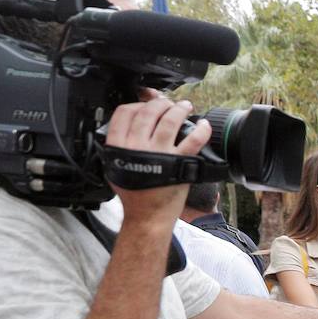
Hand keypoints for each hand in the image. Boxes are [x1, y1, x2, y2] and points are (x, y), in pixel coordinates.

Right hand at [105, 89, 210, 228]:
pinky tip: (203, 125)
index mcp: (118, 146)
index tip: (146, 104)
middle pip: (148, 112)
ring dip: (179, 109)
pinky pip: (192, 140)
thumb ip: (117, 144)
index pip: (124, 113)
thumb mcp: (114, 166)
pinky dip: (200, 130)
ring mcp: (159, 153)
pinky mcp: (179, 162)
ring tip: (185, 106)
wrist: (147, 215)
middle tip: (168, 103)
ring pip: (170, 120)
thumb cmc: (134, 194)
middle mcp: (137, 147)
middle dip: (160, 103)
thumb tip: (127, 123)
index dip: (137, 103)